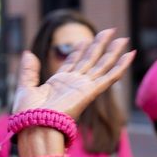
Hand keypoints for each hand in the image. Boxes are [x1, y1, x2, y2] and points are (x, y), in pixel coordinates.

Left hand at [12, 28, 134, 120]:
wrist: (35, 126)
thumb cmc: (28, 114)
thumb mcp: (26, 87)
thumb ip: (29, 70)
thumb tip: (28, 53)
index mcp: (59, 82)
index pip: (73, 62)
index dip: (80, 50)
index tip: (85, 39)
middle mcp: (74, 84)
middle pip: (90, 60)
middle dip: (100, 45)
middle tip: (110, 30)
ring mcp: (84, 87)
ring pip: (102, 65)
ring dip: (113, 51)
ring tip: (123, 38)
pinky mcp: (90, 92)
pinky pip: (109, 76)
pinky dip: (121, 66)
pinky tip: (130, 54)